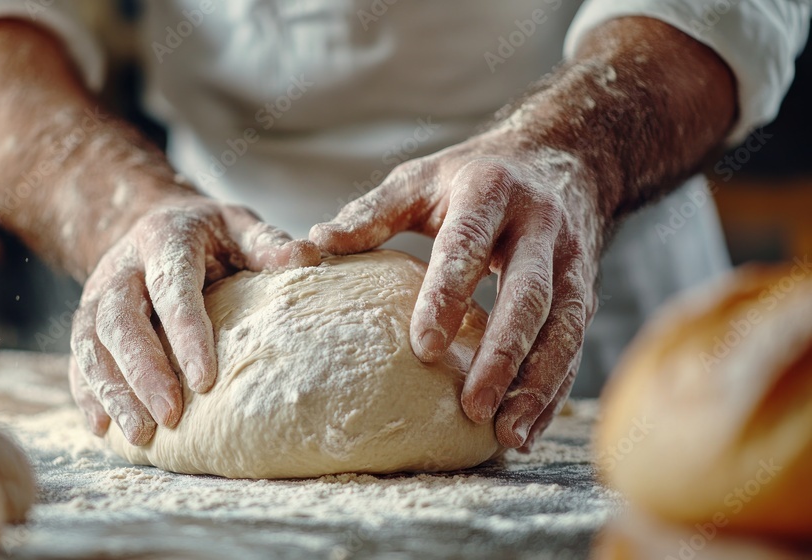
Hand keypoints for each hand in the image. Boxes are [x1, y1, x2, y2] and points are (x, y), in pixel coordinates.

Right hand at [70, 195, 319, 443]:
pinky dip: (88, 394)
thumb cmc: (210, 235)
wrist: (154, 223)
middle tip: (170, 416)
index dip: (186, 333)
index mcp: (162, 239)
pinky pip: (78, 359)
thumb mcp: (238, 226)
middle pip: (119, 319)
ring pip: (90, 343)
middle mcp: (121, 266)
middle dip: (143, 370)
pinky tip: (105, 428)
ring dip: (113, 390)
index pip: (171, 288)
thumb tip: (307, 258)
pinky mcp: (85, 321)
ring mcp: (96, 294)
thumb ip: (266, 244)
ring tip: (141, 434)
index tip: (206, 379)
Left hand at [311, 134, 601, 450]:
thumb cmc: (475, 174)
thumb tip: (313, 245)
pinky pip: (574, 346)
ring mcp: (571, 262)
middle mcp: (540, 227)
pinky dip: (553, 391)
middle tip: (472, 406)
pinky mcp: (586, 292)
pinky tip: (526, 428)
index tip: (424, 348)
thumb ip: (372, 213)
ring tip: (506, 434)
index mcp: (490, 191)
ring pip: (562, 329)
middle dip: (502, 355)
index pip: (467, 246)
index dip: (447, 296)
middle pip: (528, 296)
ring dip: (537, 385)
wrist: (566, 156)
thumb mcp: (421, 178)